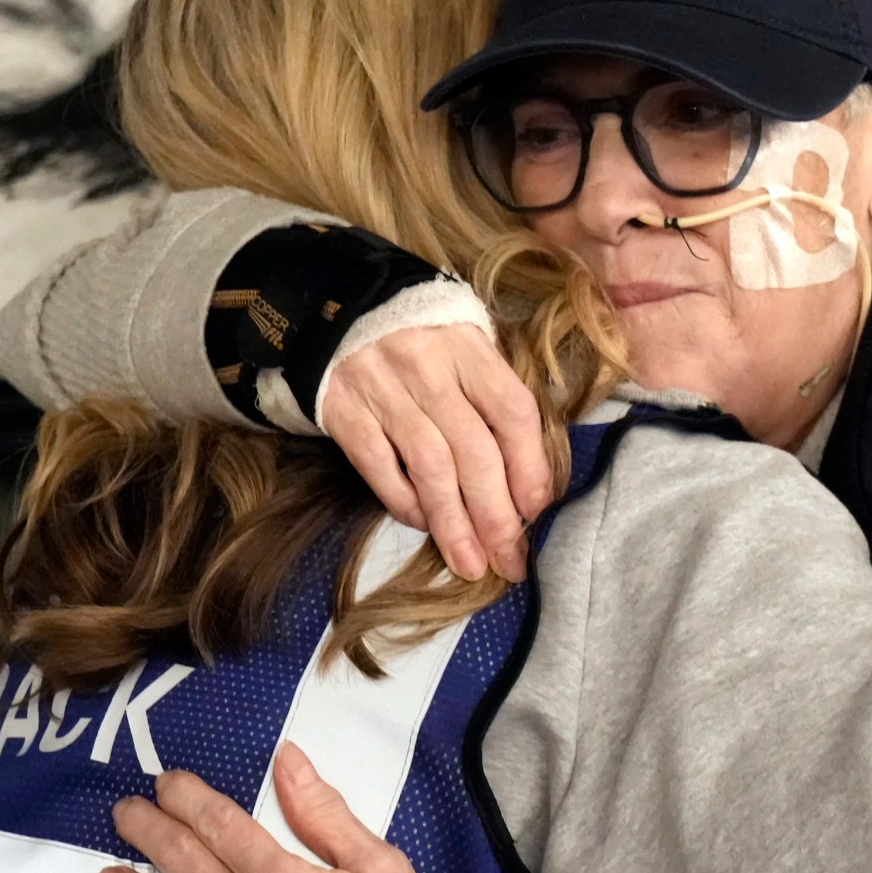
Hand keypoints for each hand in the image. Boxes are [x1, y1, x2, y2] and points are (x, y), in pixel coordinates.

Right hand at [320, 326, 551, 583]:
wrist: (334, 308)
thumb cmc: (420, 338)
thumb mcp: (465, 346)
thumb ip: (494, 398)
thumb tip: (527, 480)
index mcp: (469, 346)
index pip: (512, 412)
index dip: (530, 467)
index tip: (537, 511)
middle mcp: (428, 366)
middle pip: (473, 451)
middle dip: (496, 516)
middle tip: (511, 560)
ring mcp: (382, 388)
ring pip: (430, 468)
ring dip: (454, 524)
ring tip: (472, 564)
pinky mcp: (344, 410)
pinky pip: (380, 468)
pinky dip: (405, 503)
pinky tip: (424, 525)